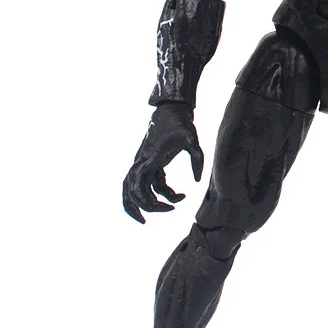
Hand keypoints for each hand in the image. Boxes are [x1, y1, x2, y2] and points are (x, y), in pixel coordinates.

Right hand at [122, 103, 204, 222]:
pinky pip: (147, 183)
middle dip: (141, 208)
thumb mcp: (192, 140)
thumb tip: (197, 181)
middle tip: (161, 215)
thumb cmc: (181, 123)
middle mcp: (141, 163)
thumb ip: (197, 159)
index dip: (149, 204)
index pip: (139, 188)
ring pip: (131, 189)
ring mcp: (143, 162)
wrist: (171, 109)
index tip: (171, 207)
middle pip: (130, 192)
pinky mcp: (149, 162)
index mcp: (149, 160)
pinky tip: (176, 197)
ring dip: (138, 204)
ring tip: (149, 218)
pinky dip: (157, 193)